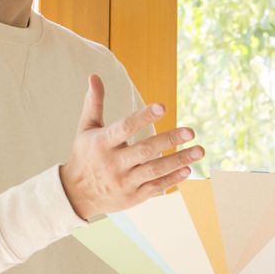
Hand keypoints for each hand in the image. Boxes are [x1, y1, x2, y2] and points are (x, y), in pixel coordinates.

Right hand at [60, 75, 203, 219]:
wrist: (75, 195)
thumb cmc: (84, 156)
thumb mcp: (86, 129)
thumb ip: (94, 103)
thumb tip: (94, 76)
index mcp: (102, 143)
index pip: (125, 127)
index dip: (144, 117)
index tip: (162, 107)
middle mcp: (113, 163)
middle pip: (145, 150)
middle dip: (169, 140)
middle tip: (190, 131)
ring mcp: (124, 182)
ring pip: (155, 170)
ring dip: (179, 160)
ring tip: (199, 151)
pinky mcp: (133, 197)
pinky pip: (156, 187)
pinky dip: (172, 180)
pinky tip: (188, 170)